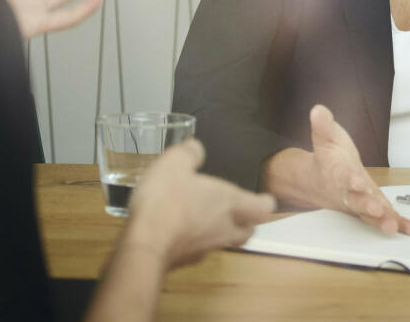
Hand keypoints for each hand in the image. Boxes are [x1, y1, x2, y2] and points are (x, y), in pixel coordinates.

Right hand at [125, 139, 276, 269]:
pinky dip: (195, 242)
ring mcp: (206, 248)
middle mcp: (224, 228)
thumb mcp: (174, 163)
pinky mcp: (186, 262)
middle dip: (247, 223)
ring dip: (221, 233)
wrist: (144, 245)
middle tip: (238, 212)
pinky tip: (180, 233)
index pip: (263, 208)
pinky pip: (199, 251)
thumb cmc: (166, 199)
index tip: (262, 198)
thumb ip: (189, 153)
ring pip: (224, 243)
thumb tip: (196, 148)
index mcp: (229, 202)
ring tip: (206, 221)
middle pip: (248, 231)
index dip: (265, 203)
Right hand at [276, 104, 409, 234]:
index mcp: (336, 172)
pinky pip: (381, 218)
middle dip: (366, 205)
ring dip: (381, 221)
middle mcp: (346, 192)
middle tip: (377, 210)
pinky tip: (409, 229)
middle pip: (356, 200)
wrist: (317, 181)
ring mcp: (357, 204)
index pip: (343, 176)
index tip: (357, 182)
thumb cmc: (327, 158)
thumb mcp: (325, 136)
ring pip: (368, 214)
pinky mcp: (368, 210)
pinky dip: (396, 223)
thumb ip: (323, 125)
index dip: (350, 180)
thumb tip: (318, 110)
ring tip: (392, 227)